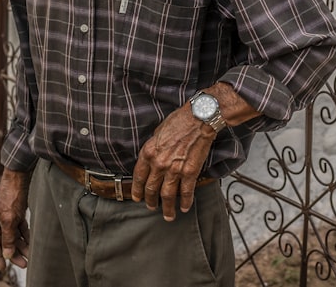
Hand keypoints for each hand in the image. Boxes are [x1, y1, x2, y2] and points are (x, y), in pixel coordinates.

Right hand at [0, 168, 31, 271]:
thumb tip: (6, 254)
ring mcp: (7, 217)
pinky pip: (20, 228)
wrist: (19, 177)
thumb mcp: (9, 219)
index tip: (3, 269)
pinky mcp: (16, 212)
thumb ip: (7, 237)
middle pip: (5, 242)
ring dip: (21, 245)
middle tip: (23, 264)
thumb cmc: (11, 196)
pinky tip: (31, 242)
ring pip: (14, 236)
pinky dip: (25, 235)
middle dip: (14, 254)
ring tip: (30, 256)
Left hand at [131, 105, 215, 221]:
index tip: (137, 198)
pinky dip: (184, 202)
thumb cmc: (179, 121)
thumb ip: (152, 149)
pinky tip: (184, 208)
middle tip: (151, 207)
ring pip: (167, 195)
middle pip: (151, 189)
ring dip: (167, 208)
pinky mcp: (190, 172)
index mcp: (148, 152)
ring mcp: (174, 169)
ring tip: (168, 215)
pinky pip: (185, 192)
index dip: (136, 190)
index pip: (138, 177)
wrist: (199, 118)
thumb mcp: (158, 133)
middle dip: (150, 201)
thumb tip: (151, 160)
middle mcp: (159, 163)